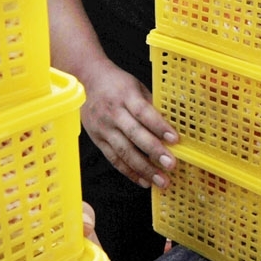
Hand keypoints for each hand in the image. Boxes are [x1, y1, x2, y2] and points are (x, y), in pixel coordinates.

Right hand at [77, 60, 177, 189]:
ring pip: (124, 151)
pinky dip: (129, 172)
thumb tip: (171, 127)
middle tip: (170, 165)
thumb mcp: (136, 87)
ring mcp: (103, 128)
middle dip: (154, 151)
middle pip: (134, 134)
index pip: (143, 112)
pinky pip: (114, 159)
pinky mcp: (97, 140)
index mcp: (125, 96)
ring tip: (160, 180)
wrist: (86, 80)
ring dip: (143, 168)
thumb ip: (151, 106)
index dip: (159, 127)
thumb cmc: (117, 83)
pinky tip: (144, 180)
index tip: (174, 139)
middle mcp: (113, 113)